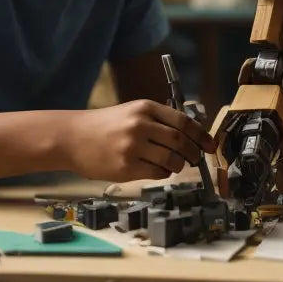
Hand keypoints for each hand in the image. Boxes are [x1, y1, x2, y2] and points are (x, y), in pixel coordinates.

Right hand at [60, 99, 216, 182]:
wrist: (72, 137)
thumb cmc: (104, 126)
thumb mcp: (131, 112)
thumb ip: (157, 120)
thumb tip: (191, 135)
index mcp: (144, 108)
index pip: (183, 121)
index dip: (201, 135)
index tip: (210, 145)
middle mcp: (139, 125)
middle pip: (180, 141)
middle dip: (193, 153)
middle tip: (194, 158)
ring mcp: (132, 147)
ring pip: (171, 161)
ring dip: (178, 165)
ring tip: (172, 164)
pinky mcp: (125, 167)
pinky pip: (157, 174)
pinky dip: (163, 174)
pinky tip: (155, 169)